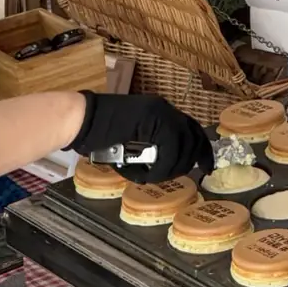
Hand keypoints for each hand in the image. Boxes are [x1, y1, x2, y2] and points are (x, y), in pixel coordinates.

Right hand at [68, 93, 213, 182]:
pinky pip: (169, 150)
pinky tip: (144, 175)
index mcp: (162, 113)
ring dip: (170, 168)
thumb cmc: (98, 133)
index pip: (192, 129)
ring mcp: (160, 112)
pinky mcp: (153, 119)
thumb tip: (164, 170)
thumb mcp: (131, 142)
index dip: (202, 149)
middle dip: (194, 160)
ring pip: (183, 146)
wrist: (81, 119)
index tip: (207, 167)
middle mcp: (166, 109)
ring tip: (152, 177)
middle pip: (194, 136)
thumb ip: (150, 150)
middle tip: (185, 176)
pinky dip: (159, 168)